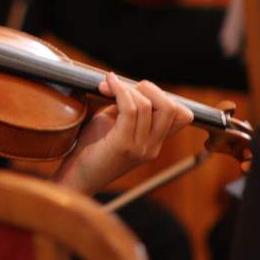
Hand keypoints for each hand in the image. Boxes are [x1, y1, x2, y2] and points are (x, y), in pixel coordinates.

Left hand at [54, 74, 193, 194]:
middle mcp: (153, 147)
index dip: (162, 95)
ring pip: (147, 105)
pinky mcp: (123, 145)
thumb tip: (122, 82)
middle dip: (147, 88)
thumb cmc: (91, 148)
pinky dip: (119, 92)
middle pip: (171, 107)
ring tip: (107, 86)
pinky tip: (107, 87)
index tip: (135, 90)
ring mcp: (140, 148)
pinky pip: (130, 110)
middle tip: (121, 86)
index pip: (182, 115)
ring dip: (126, 88)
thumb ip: (127, 106)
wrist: (76, 177)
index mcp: (155, 142)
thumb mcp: (114, 123)